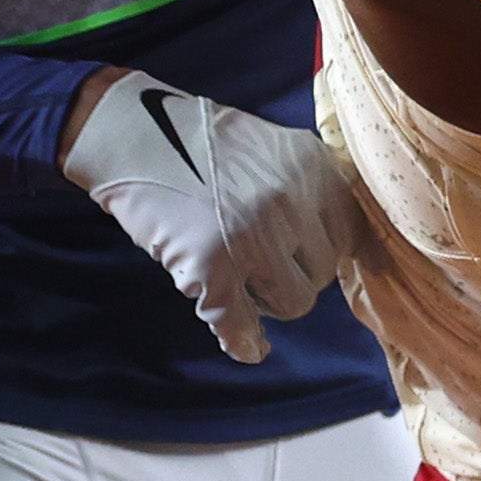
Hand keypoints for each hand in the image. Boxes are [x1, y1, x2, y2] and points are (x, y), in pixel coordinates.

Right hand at [60, 71, 367, 364]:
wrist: (131, 133)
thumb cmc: (197, 140)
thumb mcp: (268, 149)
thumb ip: (303, 189)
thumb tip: (330, 248)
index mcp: (311, 164)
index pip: (349, 232)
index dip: (324, 250)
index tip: (305, 258)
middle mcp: (291, 199)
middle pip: (324, 270)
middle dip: (296, 274)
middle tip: (263, 268)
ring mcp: (254, 234)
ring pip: (294, 301)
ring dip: (270, 301)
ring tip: (241, 283)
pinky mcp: (213, 264)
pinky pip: (240, 321)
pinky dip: (243, 341)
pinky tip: (246, 347)